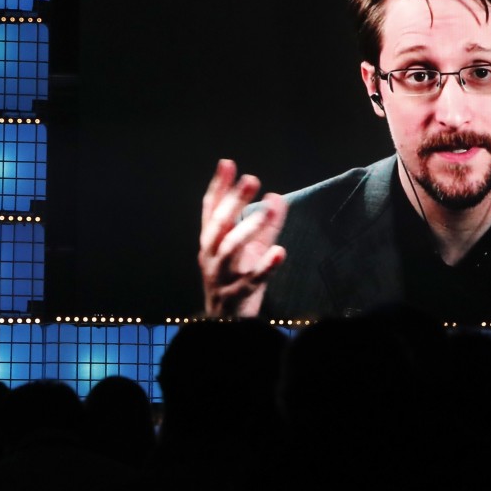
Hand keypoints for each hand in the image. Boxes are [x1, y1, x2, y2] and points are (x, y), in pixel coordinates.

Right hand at [199, 159, 287, 316]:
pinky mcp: (236, 297)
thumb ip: (265, 224)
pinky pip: (250, 280)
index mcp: (211, 243)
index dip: (219, 187)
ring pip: (229, 249)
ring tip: (267, 211)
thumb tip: (277, 196)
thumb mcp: (252, 249)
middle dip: (234, 200)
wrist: (225, 326)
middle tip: (251, 180)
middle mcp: (210, 257)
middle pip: (219, 225)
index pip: (211, 210)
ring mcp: (220, 277)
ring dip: (248, 228)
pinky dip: (265, 267)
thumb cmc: (237, 281)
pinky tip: (280, 252)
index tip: (228, 164)